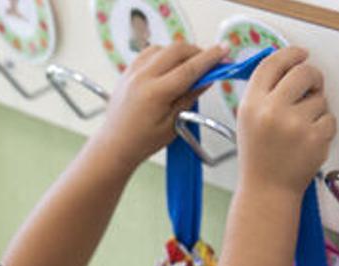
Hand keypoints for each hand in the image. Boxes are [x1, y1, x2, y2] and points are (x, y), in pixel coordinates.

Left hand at [94, 42, 227, 166]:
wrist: (114, 145)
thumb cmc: (141, 141)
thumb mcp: (174, 123)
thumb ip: (190, 97)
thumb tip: (207, 79)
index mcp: (156, 93)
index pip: (190, 68)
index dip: (210, 58)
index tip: (223, 51)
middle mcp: (142, 77)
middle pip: (177, 50)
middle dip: (197, 51)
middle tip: (210, 62)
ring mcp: (133, 71)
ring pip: (163, 47)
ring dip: (180, 52)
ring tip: (190, 66)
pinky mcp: (128, 71)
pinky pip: (149, 52)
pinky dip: (164, 54)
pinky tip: (170, 66)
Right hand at [236, 47, 335, 197]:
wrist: (267, 190)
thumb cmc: (259, 156)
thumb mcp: (248, 119)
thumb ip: (264, 92)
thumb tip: (289, 66)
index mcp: (251, 103)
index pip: (272, 63)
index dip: (290, 53)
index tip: (301, 54)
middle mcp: (272, 110)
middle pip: (303, 72)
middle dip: (312, 76)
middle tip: (313, 85)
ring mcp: (295, 124)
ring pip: (320, 98)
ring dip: (317, 109)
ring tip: (301, 128)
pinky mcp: (315, 138)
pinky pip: (330, 118)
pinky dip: (324, 127)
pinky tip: (309, 141)